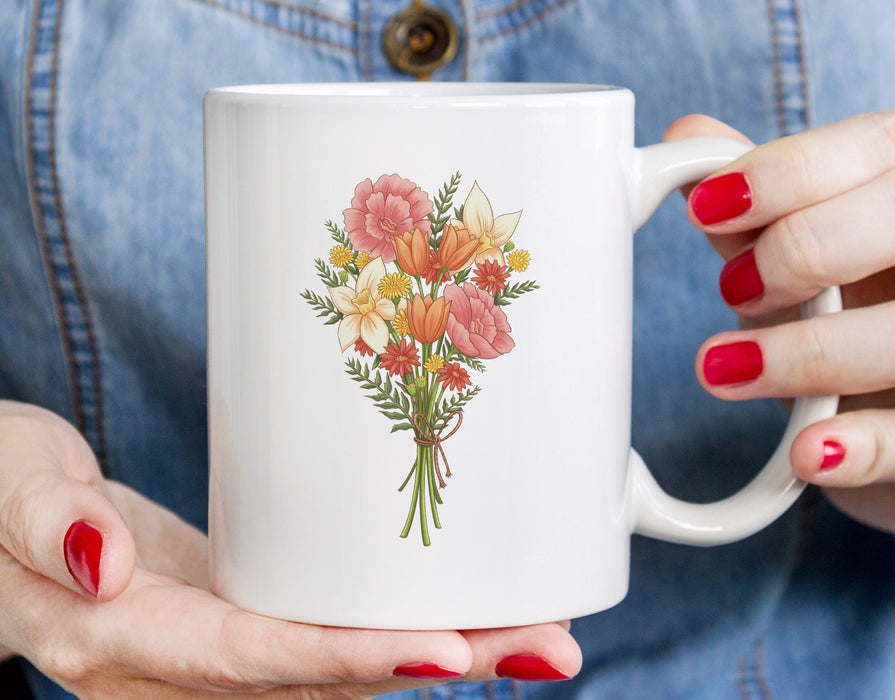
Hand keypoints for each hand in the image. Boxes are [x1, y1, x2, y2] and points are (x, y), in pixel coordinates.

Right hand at [0, 400, 580, 697]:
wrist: (3, 514)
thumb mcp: (6, 485)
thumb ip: (47, 524)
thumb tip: (105, 566)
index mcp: (122, 639)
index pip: (252, 662)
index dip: (346, 661)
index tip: (447, 653)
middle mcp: (181, 663)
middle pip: (326, 681)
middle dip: (442, 665)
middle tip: (549, 647)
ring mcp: (218, 647)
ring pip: (342, 668)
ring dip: (446, 654)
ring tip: (540, 633)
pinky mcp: (240, 615)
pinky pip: (329, 637)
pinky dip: (399, 629)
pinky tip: (466, 611)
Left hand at [665, 111, 894, 566]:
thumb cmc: (861, 311)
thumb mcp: (810, 254)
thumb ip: (760, 206)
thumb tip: (688, 138)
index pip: (886, 141)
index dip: (791, 170)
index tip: (707, 208)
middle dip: (810, 244)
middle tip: (732, 288)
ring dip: (812, 352)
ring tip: (722, 369)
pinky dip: (869, 446)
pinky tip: (809, 453)